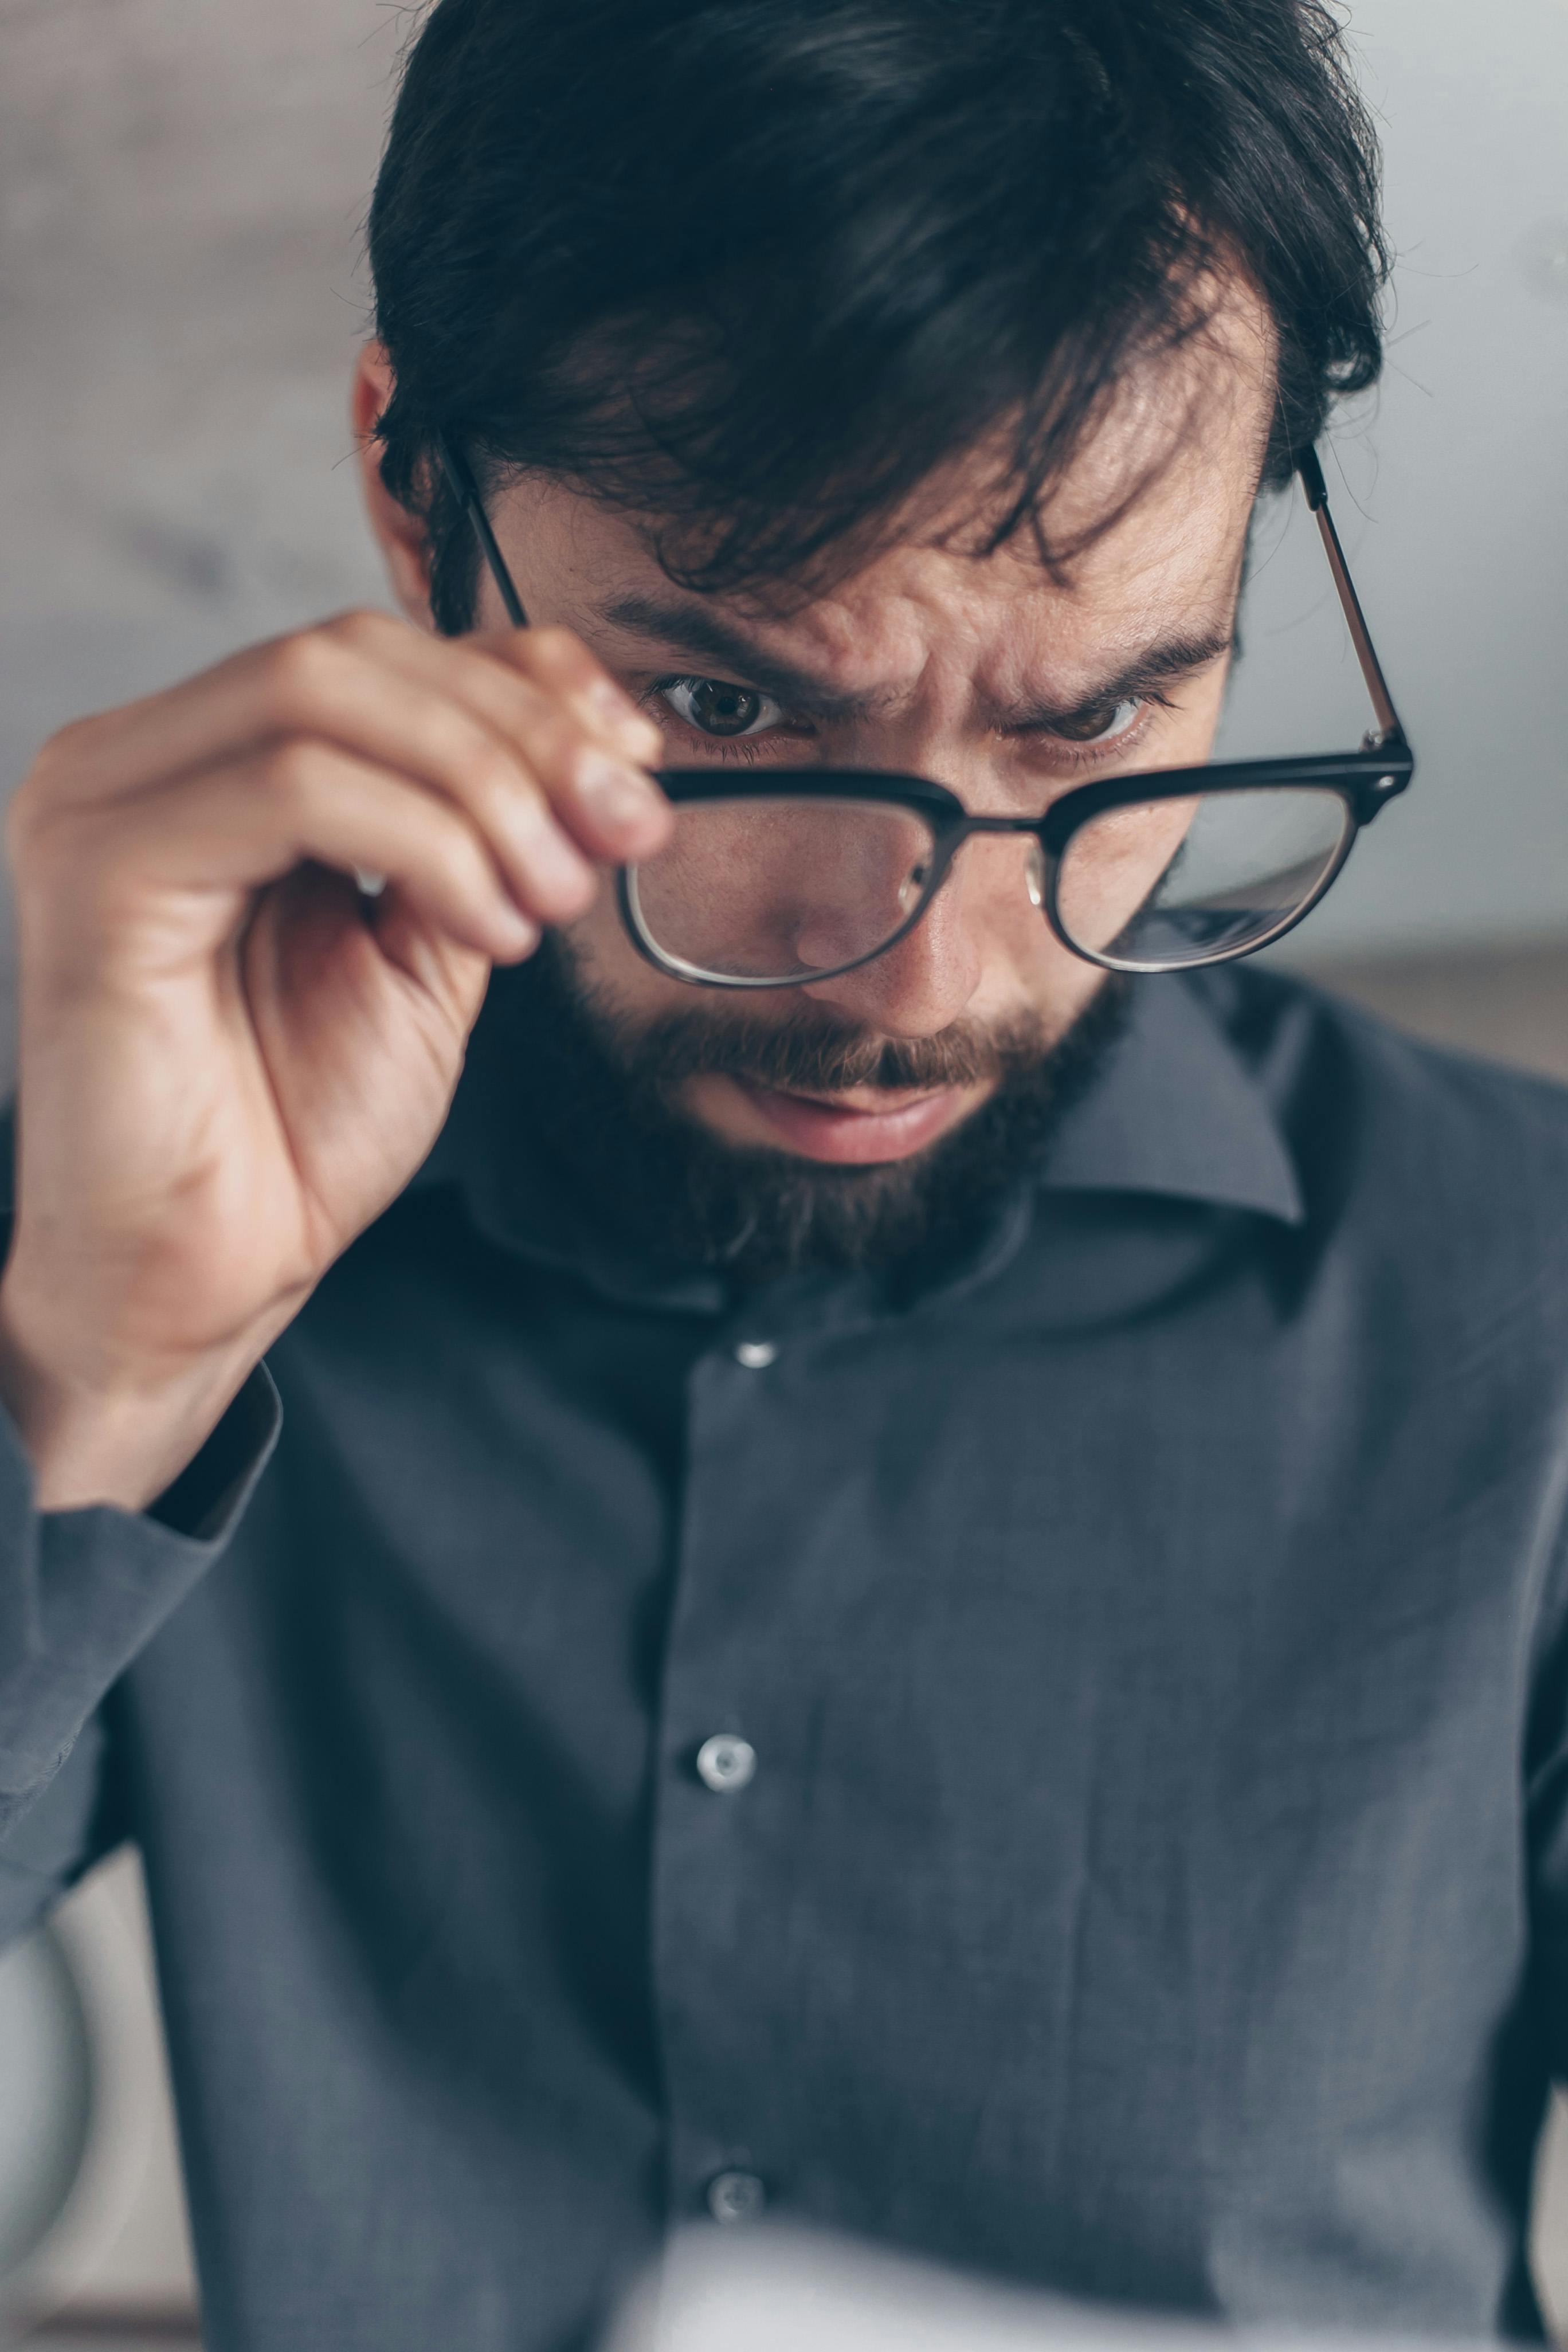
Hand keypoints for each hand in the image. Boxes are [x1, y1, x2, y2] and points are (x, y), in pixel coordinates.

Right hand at [0, 609, 667, 1509]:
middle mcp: (135, 761)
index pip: (371, 649)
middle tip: (625, 827)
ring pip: (322, 694)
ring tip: (555, 898)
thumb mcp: (427, 950)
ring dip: (486, 789)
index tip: (638, 761)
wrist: (206, 1276)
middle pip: (352, 652)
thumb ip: (479, 836)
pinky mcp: (101, 872)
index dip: (523, 680)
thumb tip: (587, 740)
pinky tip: (485, 928)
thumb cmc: (292, 1131)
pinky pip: (292, 791)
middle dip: (523, 732)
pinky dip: (426, 844)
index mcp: (203, 766)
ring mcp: (101, 806)